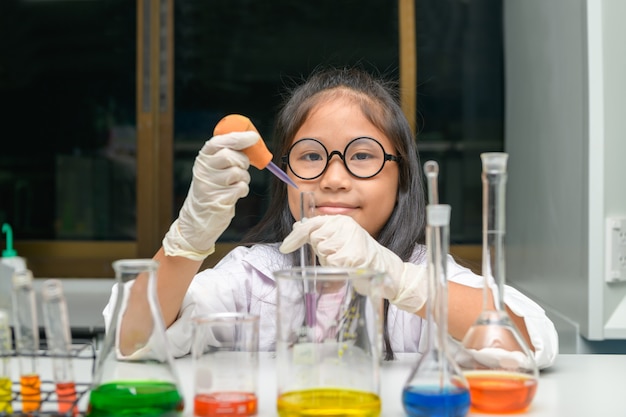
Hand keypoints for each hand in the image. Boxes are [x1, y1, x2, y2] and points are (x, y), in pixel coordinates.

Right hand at [163, 131, 259, 260]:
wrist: (199, 218)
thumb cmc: (213, 189)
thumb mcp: (214, 168)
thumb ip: (227, 154)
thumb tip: (251, 140)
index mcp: (203, 159)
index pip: (219, 142)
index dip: (238, 138)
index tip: (253, 137)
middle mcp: (204, 170)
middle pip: (230, 156)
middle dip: (243, 161)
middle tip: (242, 167)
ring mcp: (209, 185)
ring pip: (238, 172)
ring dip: (244, 178)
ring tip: (236, 183)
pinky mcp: (218, 200)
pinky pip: (241, 188)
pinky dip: (243, 190)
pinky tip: (234, 194)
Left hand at [279, 215, 427, 312]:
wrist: (387, 268)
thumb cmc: (361, 256)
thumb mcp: (342, 239)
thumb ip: (322, 232)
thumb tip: (298, 227)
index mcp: (341, 220)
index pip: (311, 224)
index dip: (295, 236)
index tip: (284, 247)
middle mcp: (345, 225)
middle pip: (314, 239)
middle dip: (321, 251)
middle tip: (339, 254)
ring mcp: (349, 239)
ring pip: (322, 251)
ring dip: (329, 261)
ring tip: (346, 261)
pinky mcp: (351, 255)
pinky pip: (331, 264)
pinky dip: (336, 269)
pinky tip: (349, 267)